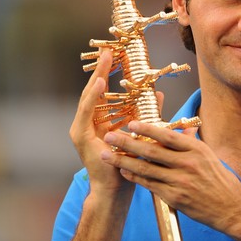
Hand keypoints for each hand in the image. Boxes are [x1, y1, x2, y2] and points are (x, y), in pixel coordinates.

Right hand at [69, 49, 133, 198]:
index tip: (114, 55)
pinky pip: (87, 112)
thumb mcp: (140, 133)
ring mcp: (82, 130)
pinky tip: (100, 84)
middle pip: (94, 91)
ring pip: (89, 98)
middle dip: (101, 70)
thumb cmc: (129, 164)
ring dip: (96, 78)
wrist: (117, 189)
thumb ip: (146, 113)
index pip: (103, 93)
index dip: (107, 74)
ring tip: (104, 61)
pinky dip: (93, 97)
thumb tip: (158, 95)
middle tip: (108, 51)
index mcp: (100, 122)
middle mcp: (88, 124)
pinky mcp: (81, 137)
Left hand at [100, 121, 240, 238]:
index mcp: (196, 149)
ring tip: (108, 155)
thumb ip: (192, 142)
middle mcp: (187, 163)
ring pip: (146, 169)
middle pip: (151, 151)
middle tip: (110, 137)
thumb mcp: (209, 156)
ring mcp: (180, 181)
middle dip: (127, 143)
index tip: (130, 123)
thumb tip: (182, 128)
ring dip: (124, 161)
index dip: (147, 128)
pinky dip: (135, 177)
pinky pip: (149, 185)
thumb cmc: (220, 180)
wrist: (231, 208)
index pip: (167, 135)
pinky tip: (124, 171)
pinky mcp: (174, 197)